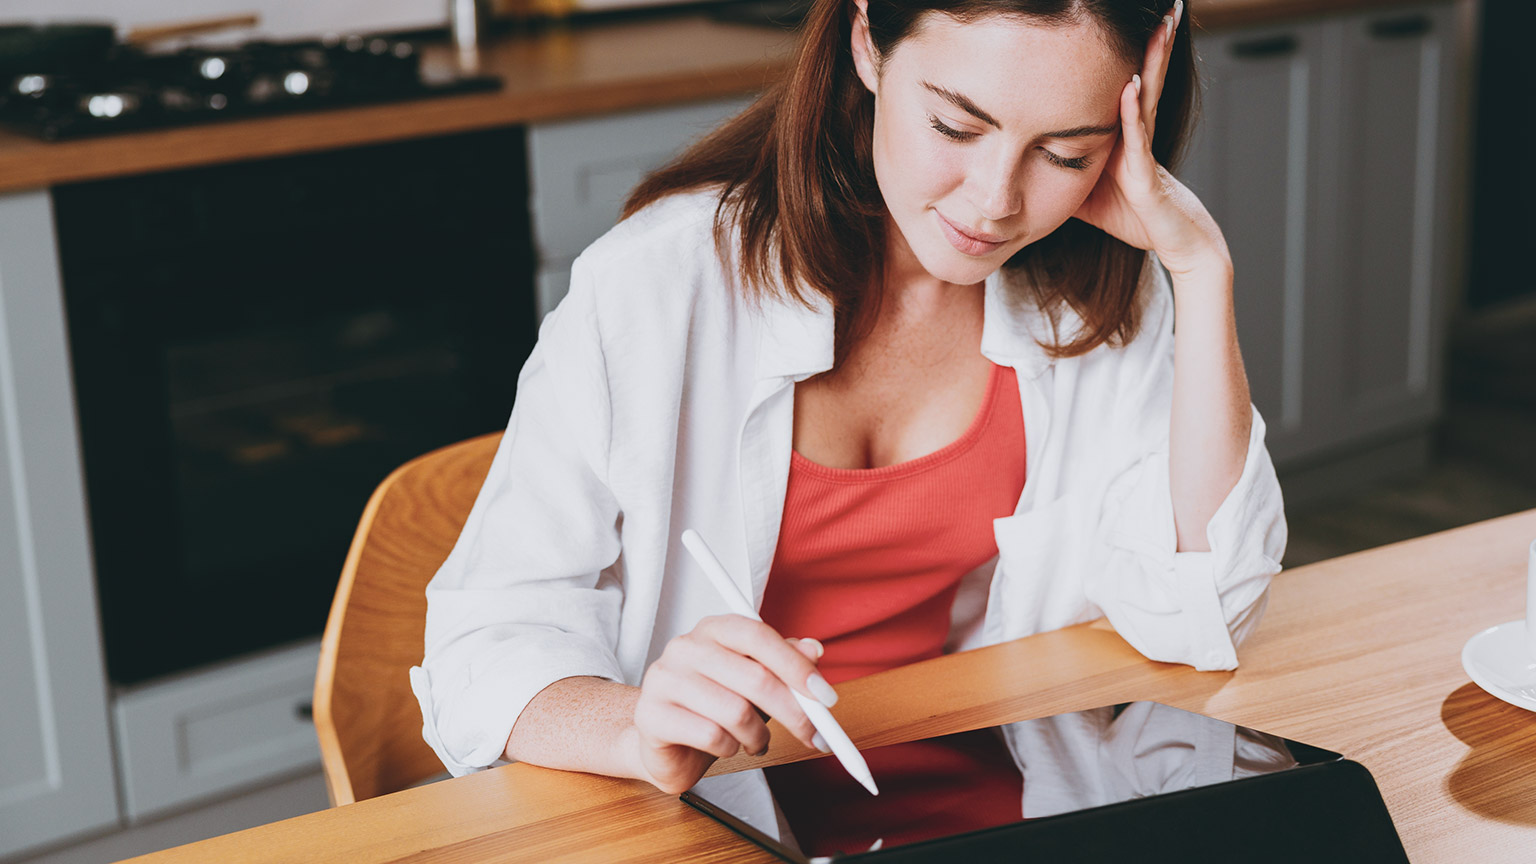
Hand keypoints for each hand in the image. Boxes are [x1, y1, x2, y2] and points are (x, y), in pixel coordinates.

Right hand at [629, 616, 831, 793]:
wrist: (663, 740)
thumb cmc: (713, 706)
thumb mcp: (754, 682)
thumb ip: (783, 664)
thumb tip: (813, 650)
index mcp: (713, 629)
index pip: (758, 636)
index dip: (796, 666)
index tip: (825, 696)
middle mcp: (685, 646)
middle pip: (754, 677)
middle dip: (794, 712)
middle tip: (813, 735)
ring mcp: (664, 679)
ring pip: (736, 712)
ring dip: (758, 735)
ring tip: (756, 740)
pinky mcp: (652, 715)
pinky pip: (711, 736)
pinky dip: (731, 749)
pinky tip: (727, 747)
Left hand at [1073, 1, 1229, 278]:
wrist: (1174, 242)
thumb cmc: (1134, 216)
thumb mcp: (1085, 191)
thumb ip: (1060, 173)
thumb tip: (1023, 165)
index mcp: (1123, 134)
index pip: (1122, 84)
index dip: (1120, 54)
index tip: (1113, 23)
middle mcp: (1137, 135)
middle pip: (1141, 77)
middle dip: (1149, 43)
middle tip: (1160, 7)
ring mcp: (1144, 151)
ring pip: (1145, 98)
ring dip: (1150, 61)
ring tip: (1158, 27)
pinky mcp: (1147, 175)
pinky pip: (1139, 137)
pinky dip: (1132, 110)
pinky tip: (1131, 84)